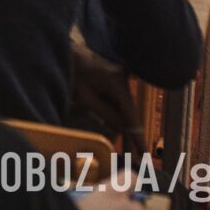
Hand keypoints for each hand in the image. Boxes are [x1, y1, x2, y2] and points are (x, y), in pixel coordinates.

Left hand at [69, 32, 146, 157]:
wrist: (65, 50)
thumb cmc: (70, 70)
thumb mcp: (84, 96)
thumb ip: (105, 113)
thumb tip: (123, 130)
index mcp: (117, 83)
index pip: (131, 115)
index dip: (137, 137)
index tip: (144, 154)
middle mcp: (123, 80)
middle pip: (130, 113)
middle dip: (133, 137)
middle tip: (139, 160)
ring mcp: (120, 80)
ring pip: (125, 109)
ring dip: (125, 129)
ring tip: (130, 152)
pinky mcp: (114, 81)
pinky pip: (118, 103)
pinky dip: (118, 117)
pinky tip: (120, 135)